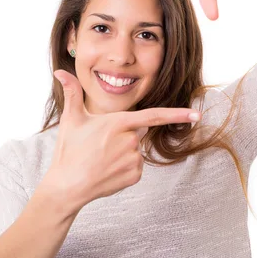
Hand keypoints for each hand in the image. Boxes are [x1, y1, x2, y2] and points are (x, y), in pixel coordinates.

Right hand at [42, 69, 200, 212]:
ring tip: (101, 158)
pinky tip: (107, 170)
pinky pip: (135, 166)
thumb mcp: (71, 119)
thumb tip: (60, 71)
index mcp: (118, 123)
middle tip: (101, 143)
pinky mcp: (134, 176)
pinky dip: (124, 167)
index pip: (154, 116)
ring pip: (136, 149)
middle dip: (124, 133)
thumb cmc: (69, 150)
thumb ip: (71, 92)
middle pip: (138, 131)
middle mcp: (130, 140)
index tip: (196, 114)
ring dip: (123, 151)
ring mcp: (133, 160)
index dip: (177, 114)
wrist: (68, 186)